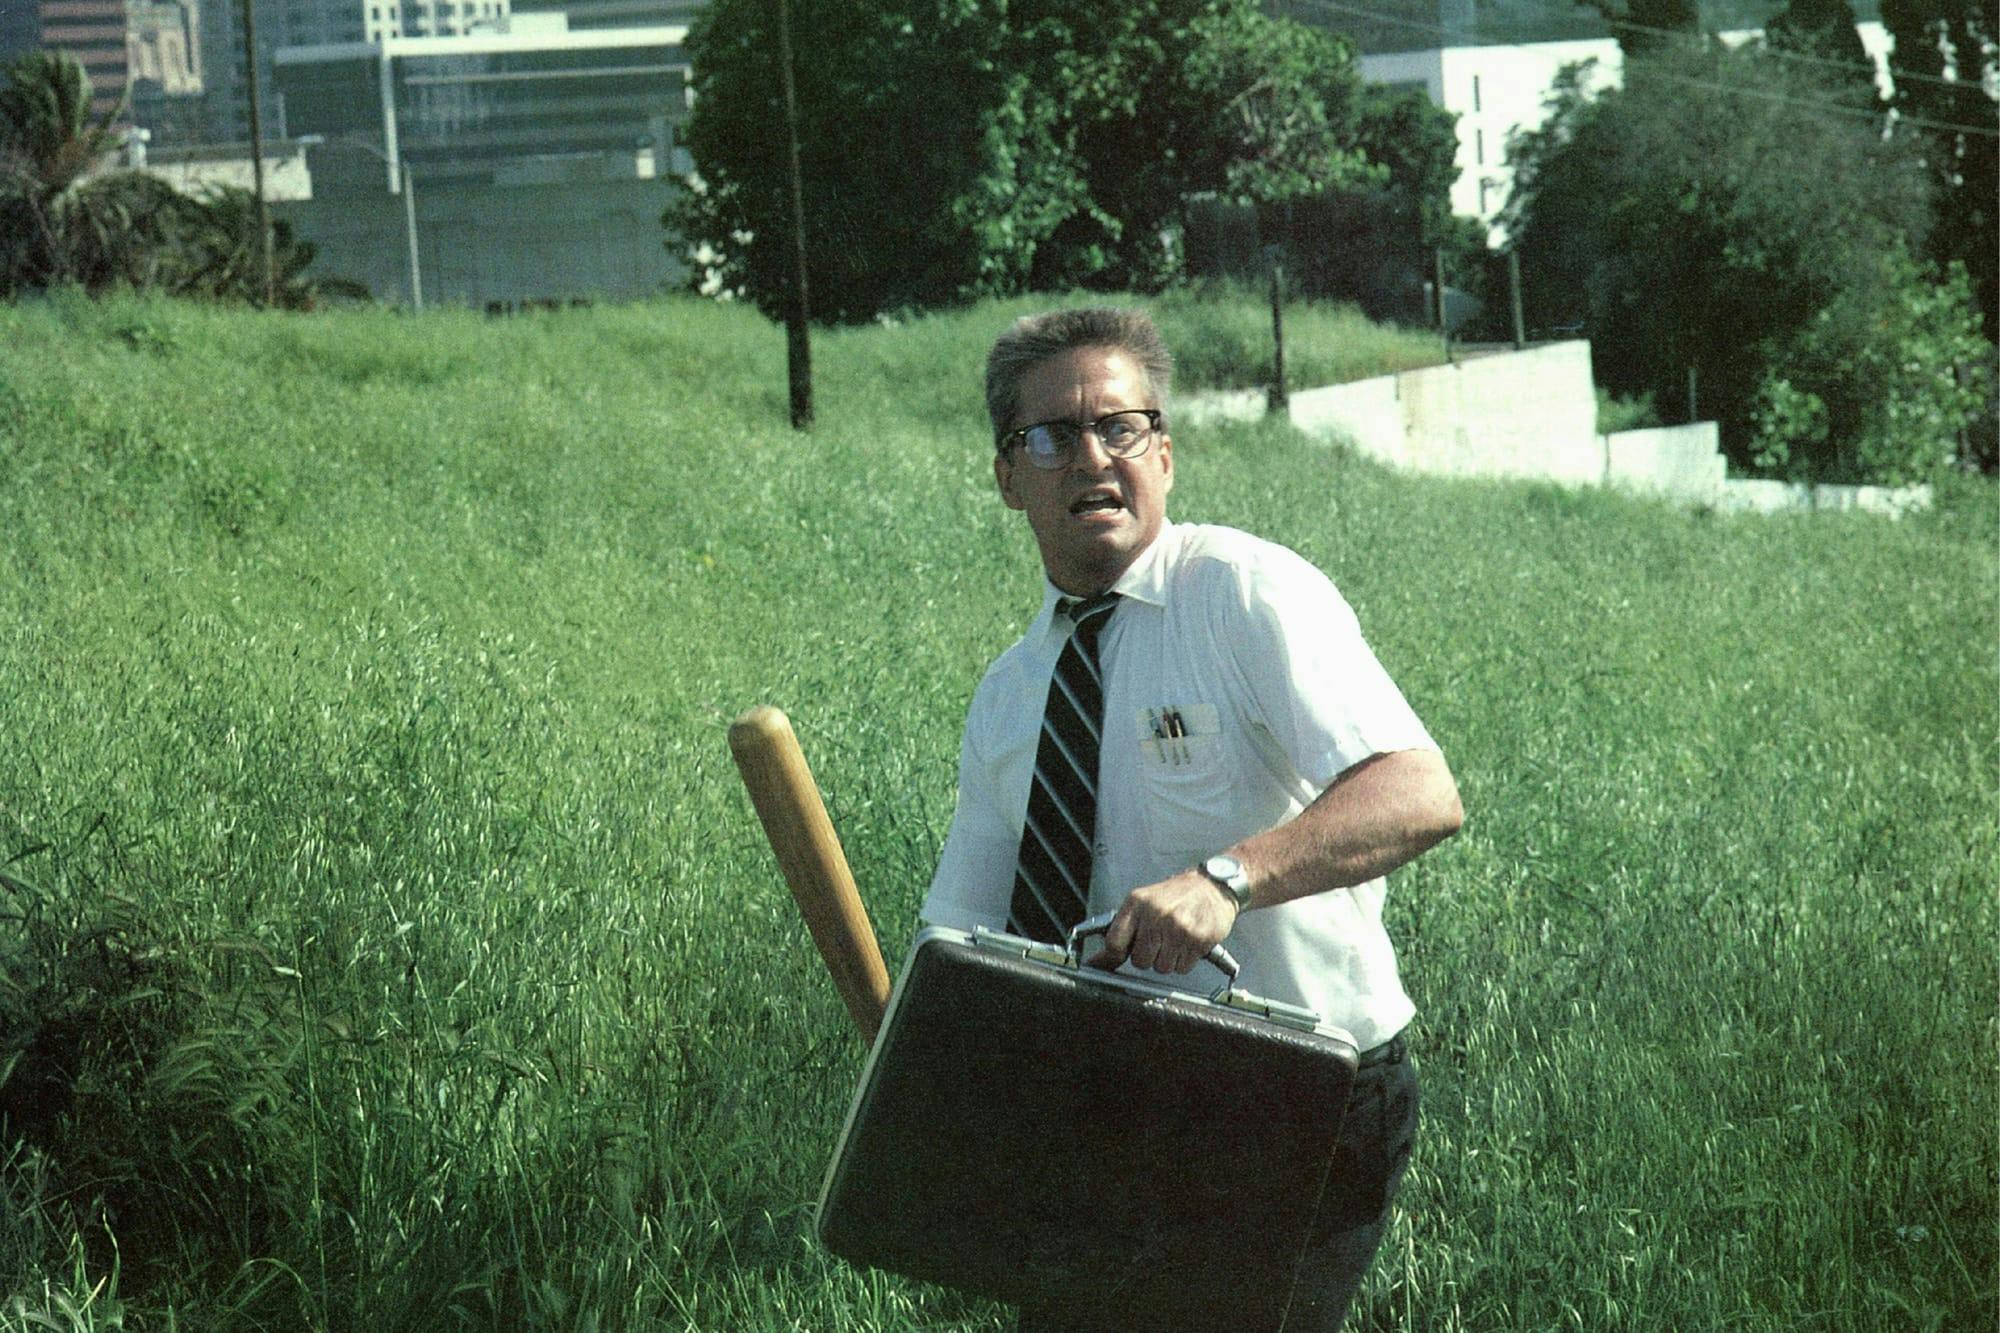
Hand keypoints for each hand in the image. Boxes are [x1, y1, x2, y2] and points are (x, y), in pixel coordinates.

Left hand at [1085, 870, 1237, 974]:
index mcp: (1137, 903)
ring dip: (1168, 960)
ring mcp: (1178, 928)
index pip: (1114, 943)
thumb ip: (1120, 931)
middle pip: (1140, 961)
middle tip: (1159, 941)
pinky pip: (1182, 969)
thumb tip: (1098, 962)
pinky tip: (1188, 943)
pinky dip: (1184, 961)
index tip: (1118, 957)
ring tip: (1175, 940)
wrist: (1211, 886)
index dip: (1114, 956)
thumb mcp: (1142, 904)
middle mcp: (1156, 915)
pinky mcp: (1198, 939)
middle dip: (1148, 956)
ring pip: (1162, 968)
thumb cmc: (1175, 896)